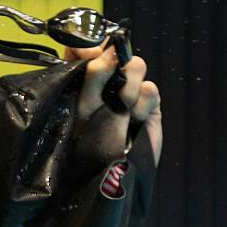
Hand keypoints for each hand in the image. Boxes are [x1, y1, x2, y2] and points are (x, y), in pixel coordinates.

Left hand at [65, 45, 162, 164]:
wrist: (112, 181)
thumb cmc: (85, 150)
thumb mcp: (76, 113)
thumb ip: (83, 80)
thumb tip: (89, 46)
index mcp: (80, 85)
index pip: (83, 50)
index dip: (88, 47)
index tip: (88, 54)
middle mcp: (105, 85)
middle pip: (113, 54)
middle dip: (105, 69)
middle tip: (101, 89)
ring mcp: (129, 93)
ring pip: (135, 66)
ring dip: (126, 89)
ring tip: (120, 112)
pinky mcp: (149, 106)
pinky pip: (150, 90)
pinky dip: (142, 105)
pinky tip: (135, 120)